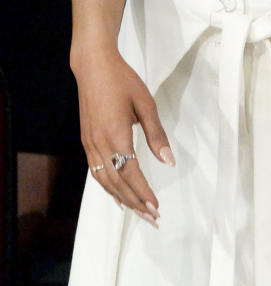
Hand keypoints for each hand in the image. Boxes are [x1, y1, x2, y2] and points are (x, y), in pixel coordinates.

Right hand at [73, 46, 174, 224]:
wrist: (93, 66)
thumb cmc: (123, 81)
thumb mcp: (146, 104)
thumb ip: (156, 134)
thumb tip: (169, 161)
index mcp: (116, 135)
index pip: (131, 173)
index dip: (143, 193)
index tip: (156, 207)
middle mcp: (99, 144)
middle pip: (117, 183)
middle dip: (135, 203)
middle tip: (152, 219)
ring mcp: (90, 144)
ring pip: (105, 180)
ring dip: (122, 199)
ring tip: (138, 212)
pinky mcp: (86, 141)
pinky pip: (96, 171)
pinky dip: (108, 187)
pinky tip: (117, 196)